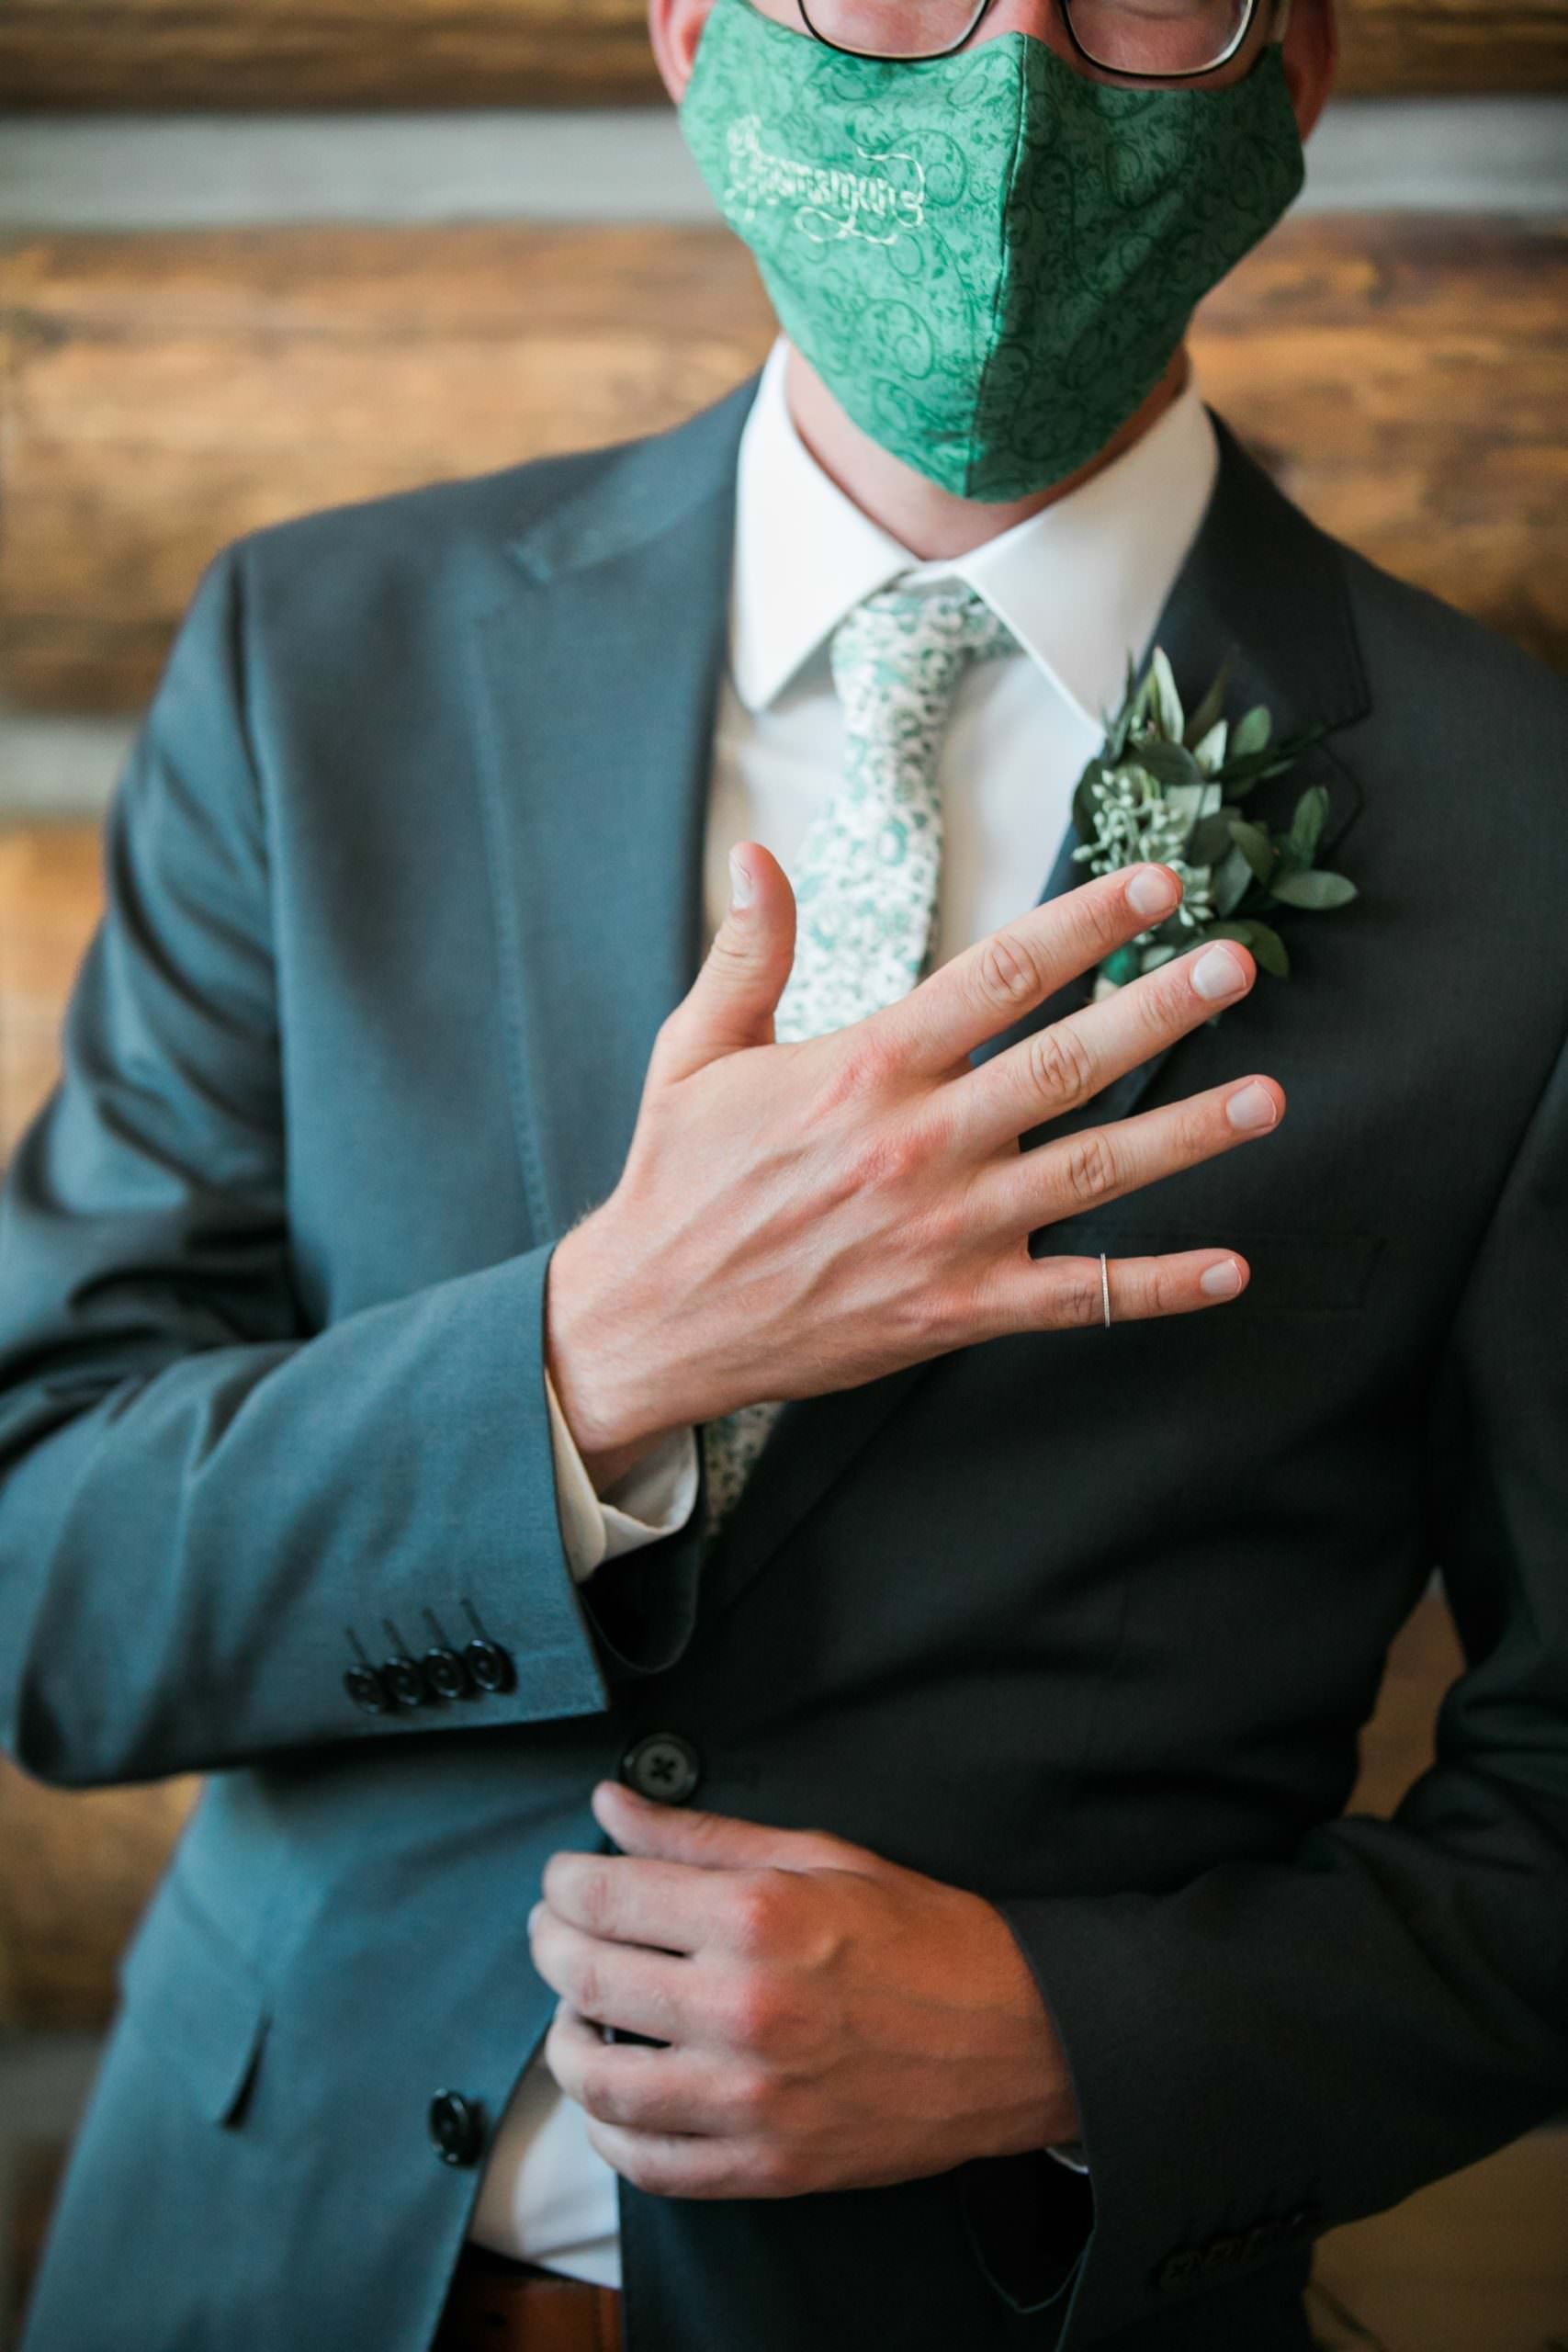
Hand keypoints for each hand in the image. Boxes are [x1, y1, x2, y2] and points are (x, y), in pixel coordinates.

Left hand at [527, 1778, 1075, 2197]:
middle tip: (557, 1930)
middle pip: (585, 1979)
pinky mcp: (767, 2165)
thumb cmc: (925, 1939)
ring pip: (600, 2083)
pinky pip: (649, 2163)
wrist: (1016, 2036)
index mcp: (758, 1919)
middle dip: (551, 1945)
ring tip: (576, 2013)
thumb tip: (614, 1808)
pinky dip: (610, 2133)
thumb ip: (703, 1836)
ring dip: (564, 2042)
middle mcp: (744, 2010)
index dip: (565, 1882)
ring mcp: (752, 2100)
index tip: (565, 1876)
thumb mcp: (819, 1856)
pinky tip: (615, 2096)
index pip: (606, 1897)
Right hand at [546, 848, 1282, 1468]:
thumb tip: (760, 855)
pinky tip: (1228, 1268)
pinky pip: (1076, 1300)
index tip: (1154, 886)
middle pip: (1063, 1064)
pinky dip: (1155, 1288)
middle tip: (1237, 964)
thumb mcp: (694, 1053)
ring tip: (1267, 1097)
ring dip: (1186, 1136)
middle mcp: (918, 1145)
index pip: (995, 977)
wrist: (652, 1319)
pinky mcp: (957, 1309)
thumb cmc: (679, 1180)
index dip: (1082, 925)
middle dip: (1158, 1008)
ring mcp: (947, 1232)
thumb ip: (748, 954)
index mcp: (863, 1069)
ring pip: (1090, 1175)